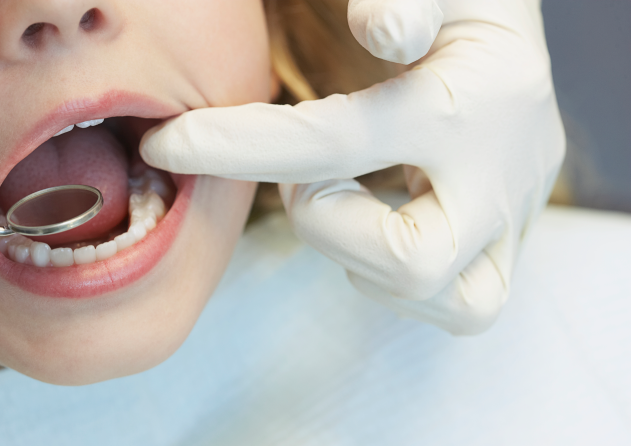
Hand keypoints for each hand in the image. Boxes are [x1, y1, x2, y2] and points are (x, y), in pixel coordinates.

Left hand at [140, 0, 564, 334]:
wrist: (504, 34)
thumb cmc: (444, 2)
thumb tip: (381, 29)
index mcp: (475, 93)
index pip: (334, 143)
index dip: (233, 148)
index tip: (167, 145)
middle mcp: (506, 167)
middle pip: (413, 258)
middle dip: (326, 225)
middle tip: (303, 176)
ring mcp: (515, 212)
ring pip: (457, 300)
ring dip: (365, 261)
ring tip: (339, 197)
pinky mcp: (511, 238)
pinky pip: (465, 301)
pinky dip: (396, 278)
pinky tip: (368, 220)